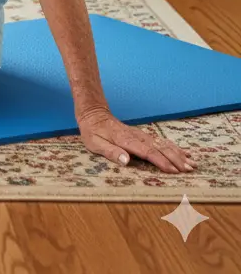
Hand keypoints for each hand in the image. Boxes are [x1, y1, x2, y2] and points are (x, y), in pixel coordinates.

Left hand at [77, 106, 195, 173]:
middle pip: (159, 147)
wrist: (94, 114)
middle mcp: (137, 136)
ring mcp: (141, 134)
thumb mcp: (95, 143)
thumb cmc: (93, 132)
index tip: (174, 170)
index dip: (160, 161)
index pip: (146, 152)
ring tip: (192, 163)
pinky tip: (185, 153)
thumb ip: (110, 151)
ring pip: (163, 143)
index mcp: (125, 140)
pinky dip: (174, 147)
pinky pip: (161, 140)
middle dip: (175, 158)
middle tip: (189, 169)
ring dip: (178, 153)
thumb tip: (126, 160)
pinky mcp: (143, 135)